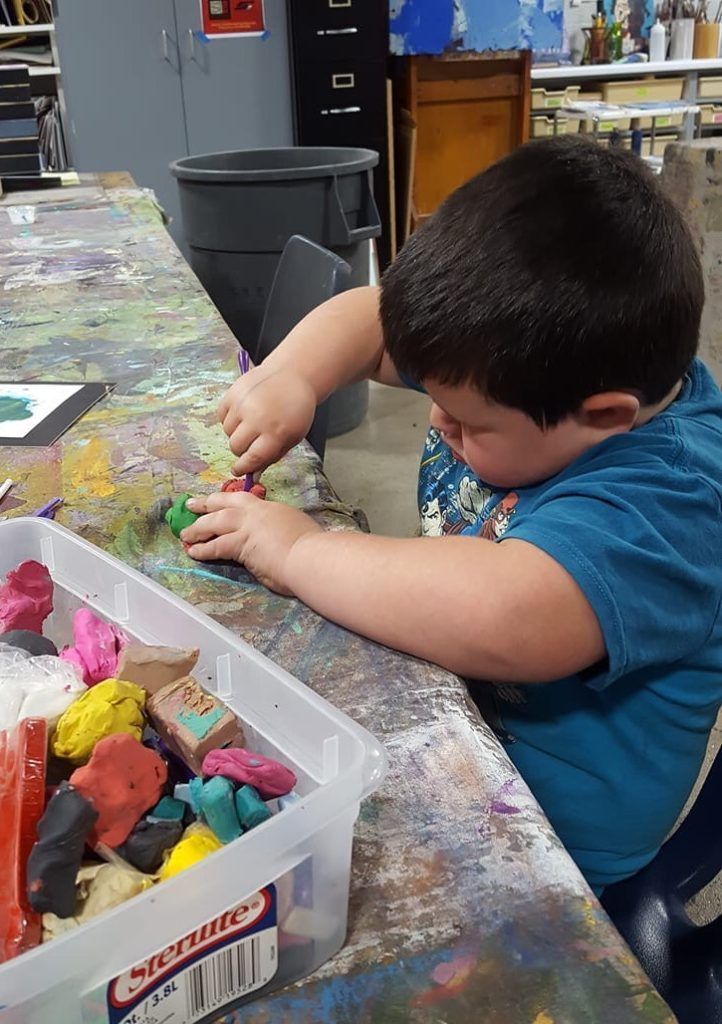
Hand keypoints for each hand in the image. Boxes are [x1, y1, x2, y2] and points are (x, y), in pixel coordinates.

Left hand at [182, 492, 320, 594]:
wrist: (309, 557)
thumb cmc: (310, 547)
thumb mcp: (294, 527)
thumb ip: (279, 528)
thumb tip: (275, 536)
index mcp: (270, 508)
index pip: (242, 499)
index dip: (225, 498)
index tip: (215, 499)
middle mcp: (256, 513)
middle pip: (224, 504)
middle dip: (205, 505)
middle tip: (190, 505)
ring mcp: (247, 527)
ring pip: (214, 523)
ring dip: (198, 529)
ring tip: (185, 535)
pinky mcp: (240, 544)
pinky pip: (216, 545)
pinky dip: (203, 549)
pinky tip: (194, 552)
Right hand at [218, 367, 317, 476]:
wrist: (292, 375)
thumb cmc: (295, 410)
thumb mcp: (292, 437)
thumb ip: (272, 456)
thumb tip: (252, 476)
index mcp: (276, 433)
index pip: (252, 459)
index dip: (243, 468)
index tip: (238, 470)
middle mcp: (258, 419)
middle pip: (235, 447)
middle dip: (241, 450)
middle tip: (250, 442)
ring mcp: (243, 404)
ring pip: (227, 432)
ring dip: (236, 432)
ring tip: (251, 422)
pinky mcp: (233, 393)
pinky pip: (222, 415)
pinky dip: (229, 417)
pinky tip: (244, 411)